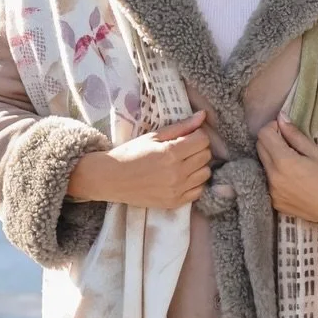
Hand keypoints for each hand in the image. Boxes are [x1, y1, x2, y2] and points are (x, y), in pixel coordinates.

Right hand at [66, 111, 211, 209]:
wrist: (112, 178)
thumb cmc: (131, 153)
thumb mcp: (153, 136)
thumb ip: (181, 127)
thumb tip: (203, 115)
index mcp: (170, 153)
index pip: (203, 140)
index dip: (197, 135)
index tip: (188, 136)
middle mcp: (176, 173)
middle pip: (206, 156)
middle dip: (198, 149)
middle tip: (184, 148)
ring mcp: (176, 190)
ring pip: (205, 173)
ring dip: (198, 166)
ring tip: (183, 163)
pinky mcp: (174, 202)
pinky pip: (199, 191)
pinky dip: (194, 182)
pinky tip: (182, 177)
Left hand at [255, 118, 317, 231]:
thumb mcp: (316, 152)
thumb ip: (295, 135)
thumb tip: (281, 118)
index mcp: (283, 162)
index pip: (264, 135)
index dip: (273, 128)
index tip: (284, 130)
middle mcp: (272, 177)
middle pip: (260, 149)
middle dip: (270, 141)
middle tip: (288, 144)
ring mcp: (272, 192)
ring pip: (264, 166)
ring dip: (273, 159)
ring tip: (293, 163)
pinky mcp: (274, 203)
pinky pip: (269, 182)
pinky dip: (277, 176)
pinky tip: (294, 180)